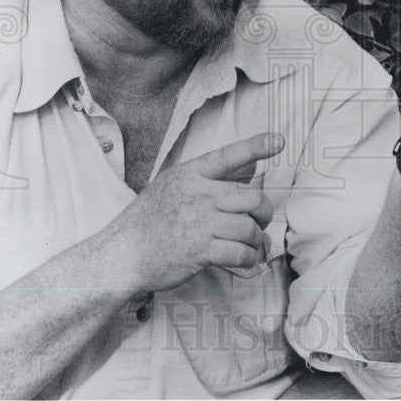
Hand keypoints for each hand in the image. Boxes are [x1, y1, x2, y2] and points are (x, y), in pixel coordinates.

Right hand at [100, 133, 281, 293]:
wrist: (122, 255)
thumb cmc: (149, 222)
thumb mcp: (171, 187)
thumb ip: (204, 180)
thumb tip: (247, 174)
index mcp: (190, 175)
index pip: (228, 156)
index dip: (255, 146)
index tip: (278, 140)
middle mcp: (198, 195)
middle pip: (253, 199)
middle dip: (264, 214)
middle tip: (260, 223)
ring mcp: (199, 223)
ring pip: (250, 228)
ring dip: (256, 241)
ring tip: (251, 247)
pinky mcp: (200, 250)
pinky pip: (240, 253)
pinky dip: (249, 259)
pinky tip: (245, 260)